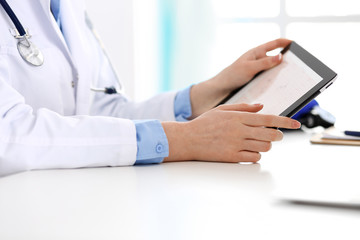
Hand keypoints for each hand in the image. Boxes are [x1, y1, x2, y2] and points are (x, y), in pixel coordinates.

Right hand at [162, 103, 300, 162]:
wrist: (188, 139)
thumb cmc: (204, 124)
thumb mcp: (222, 109)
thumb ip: (243, 107)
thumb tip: (261, 106)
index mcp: (238, 117)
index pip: (268, 118)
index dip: (285, 121)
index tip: (296, 124)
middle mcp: (239, 130)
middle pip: (270, 134)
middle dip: (278, 135)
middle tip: (276, 135)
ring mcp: (236, 145)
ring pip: (264, 147)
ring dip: (266, 145)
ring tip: (258, 142)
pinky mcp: (232, 157)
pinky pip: (253, 158)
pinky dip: (255, 155)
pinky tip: (248, 151)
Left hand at [213, 38, 291, 91]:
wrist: (221, 88)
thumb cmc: (232, 75)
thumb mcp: (249, 68)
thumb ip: (264, 63)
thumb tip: (280, 57)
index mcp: (257, 52)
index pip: (275, 43)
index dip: (286, 42)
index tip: (296, 45)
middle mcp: (258, 60)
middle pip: (276, 58)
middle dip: (286, 62)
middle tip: (295, 68)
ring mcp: (258, 70)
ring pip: (273, 70)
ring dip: (280, 75)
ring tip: (288, 81)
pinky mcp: (256, 80)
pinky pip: (269, 80)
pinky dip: (274, 83)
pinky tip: (278, 89)